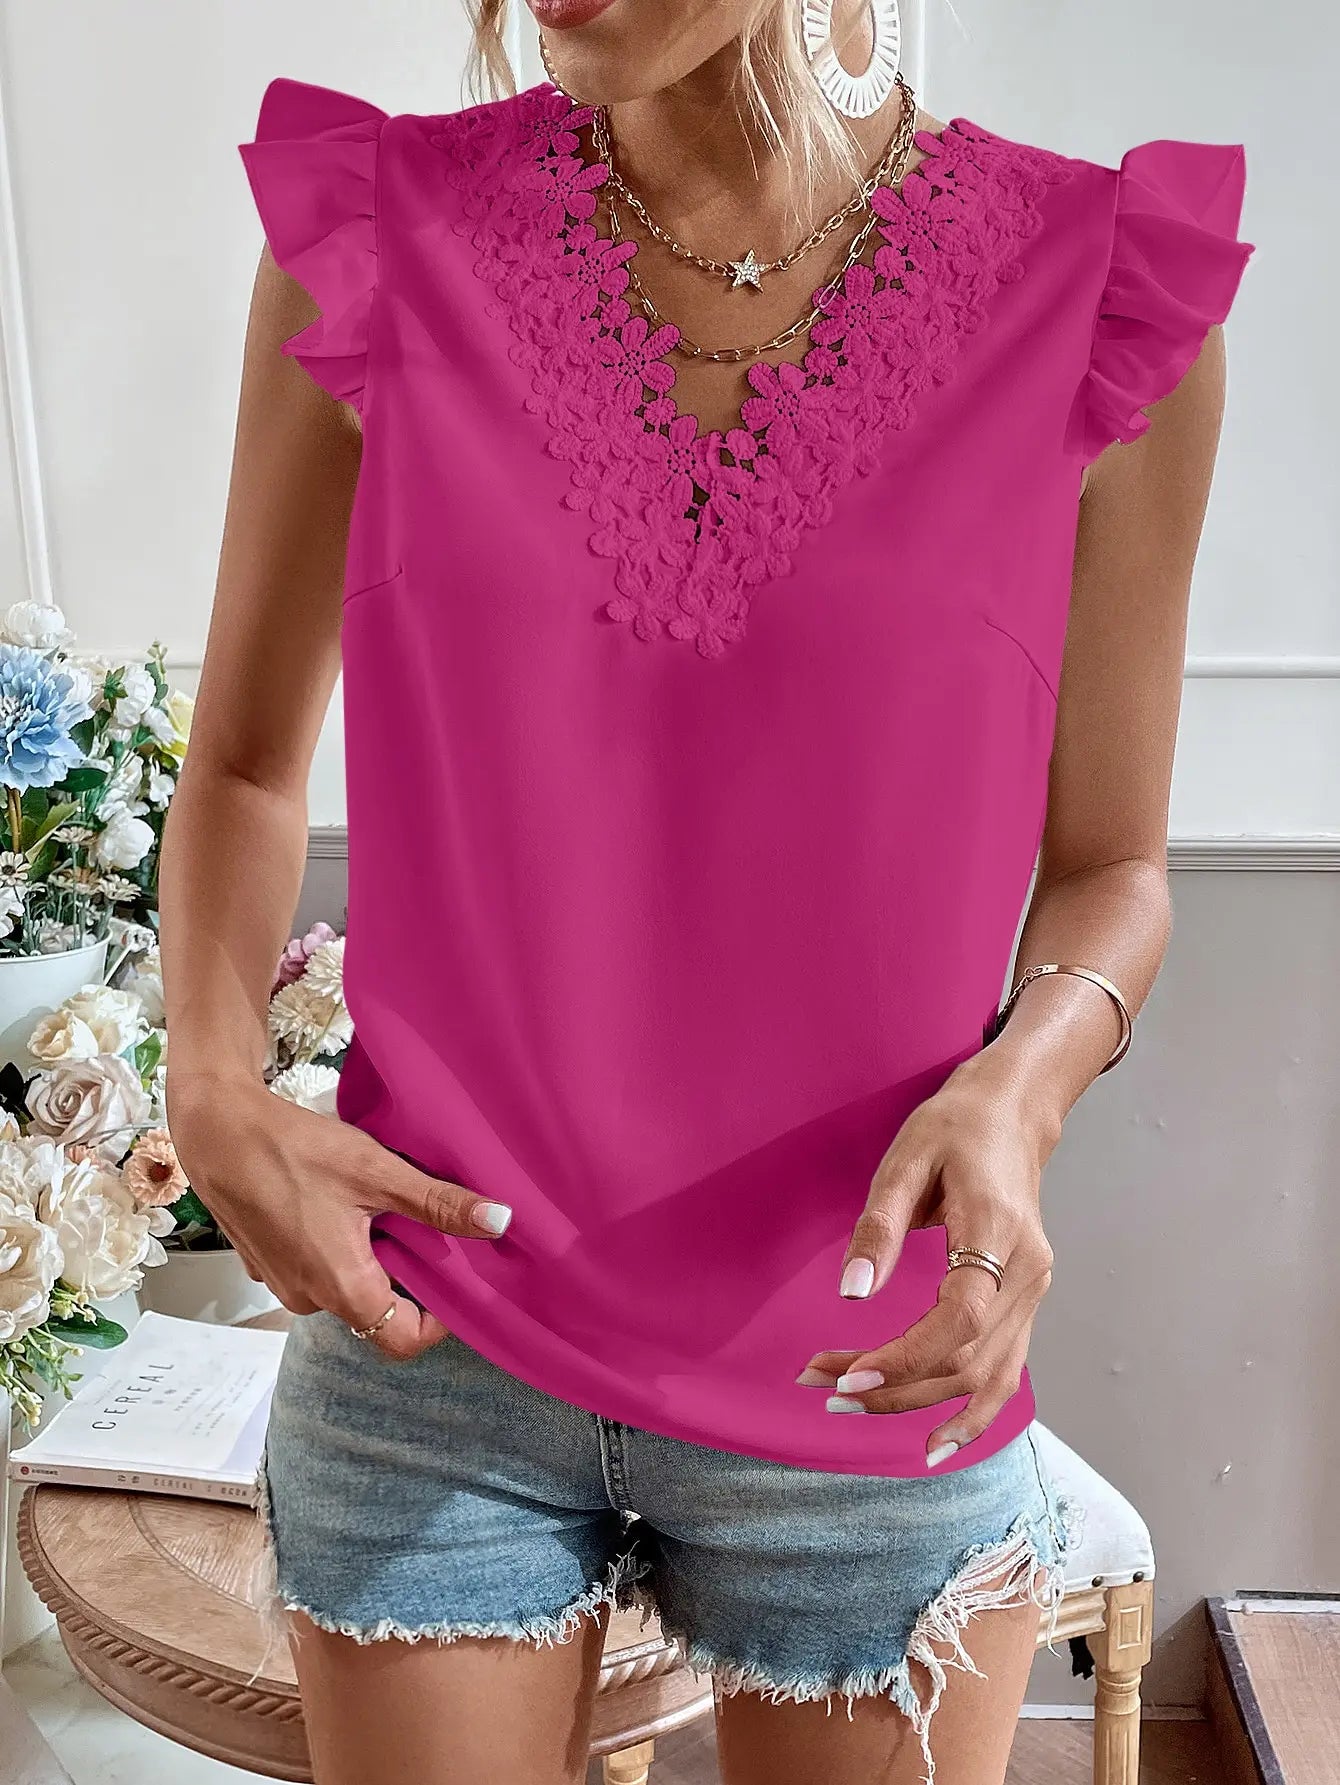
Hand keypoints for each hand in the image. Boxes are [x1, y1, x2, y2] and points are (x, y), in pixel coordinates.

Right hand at [167, 1077, 511, 1358]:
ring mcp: (284, 1283)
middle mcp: (310, 1299)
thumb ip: (438, 1203)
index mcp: (342, 1288)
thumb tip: (499, 1222)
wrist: (217, 1131)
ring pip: (347, 1286)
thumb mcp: (377, 1173)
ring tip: (381, 1206)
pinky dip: (339, 1246)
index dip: (438, 1320)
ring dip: (371, 1256)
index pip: (403, 1340)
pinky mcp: (268, 1263)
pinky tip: (341, 1202)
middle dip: (407, 1275)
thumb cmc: (294, 1151)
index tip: (456, 1277)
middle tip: (424, 1227)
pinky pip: (317, 1269)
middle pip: (377, 1310)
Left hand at [798, 1058, 1055, 1465]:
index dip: (905, 1358)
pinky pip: (1005, 1374)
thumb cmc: (952, 1129)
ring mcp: (1034, 1293)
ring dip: (918, 1403)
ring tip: (849, 1405)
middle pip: (966, 1359)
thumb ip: (880, 1227)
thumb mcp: (905, 1161)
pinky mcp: (1026, 1303)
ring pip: (985, 1377)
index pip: (959, 1320)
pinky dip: (972, 1414)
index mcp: (1000, 1233)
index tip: (847, 1376)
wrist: (1010, 1116)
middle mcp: (1028, 1273)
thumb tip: (851, 1292)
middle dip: (893, 1386)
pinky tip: (934, 1441)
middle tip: (821, 1386)